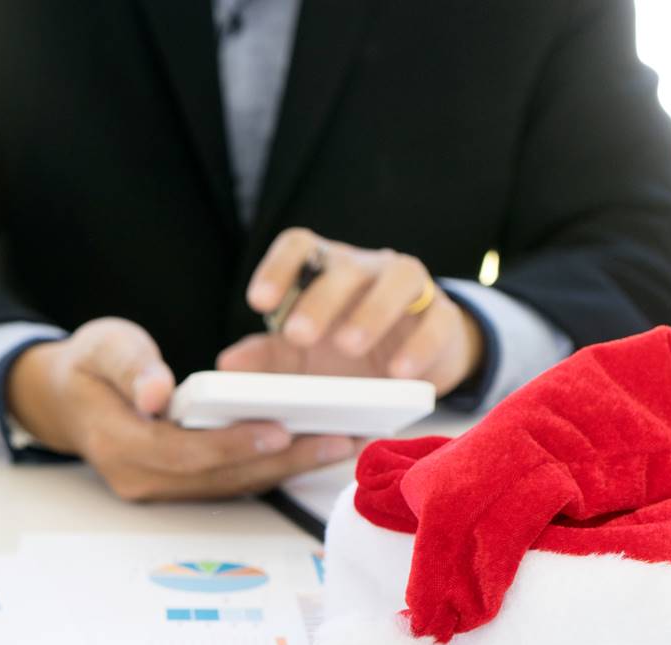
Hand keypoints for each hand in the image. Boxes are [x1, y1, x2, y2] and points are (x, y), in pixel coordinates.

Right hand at [6, 317, 356, 500]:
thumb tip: (159, 392)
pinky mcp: (176, 487)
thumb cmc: (90, 366)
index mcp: (115, 443)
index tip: (278, 428)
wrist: (68, 398)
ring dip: (285, 468)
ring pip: (228, 485)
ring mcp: (155, 489)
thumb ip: (133, 367)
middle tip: (335, 440)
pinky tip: (310, 449)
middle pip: (216, 477)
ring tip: (338, 445)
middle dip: (278, 461)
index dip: (231, 443)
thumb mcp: (105, 347)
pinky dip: (269, 467)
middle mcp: (136, 478)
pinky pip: (227, 482)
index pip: (180, 452)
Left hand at [227, 227, 483, 394]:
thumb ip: (264, 357)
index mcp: (325, 269)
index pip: (300, 245)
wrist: (407, 368)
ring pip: (398, 279)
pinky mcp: (444, 317)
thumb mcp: (298, 358)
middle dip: (319, 300)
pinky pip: (437, 321)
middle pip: (344, 267)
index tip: (258, 303)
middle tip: (299, 335)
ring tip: (349, 347)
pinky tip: (399, 374)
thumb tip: (227, 365)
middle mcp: (366, 268)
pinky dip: (419, 346)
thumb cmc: (340, 354)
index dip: (278, 268)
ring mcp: (410, 288)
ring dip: (372, 312)